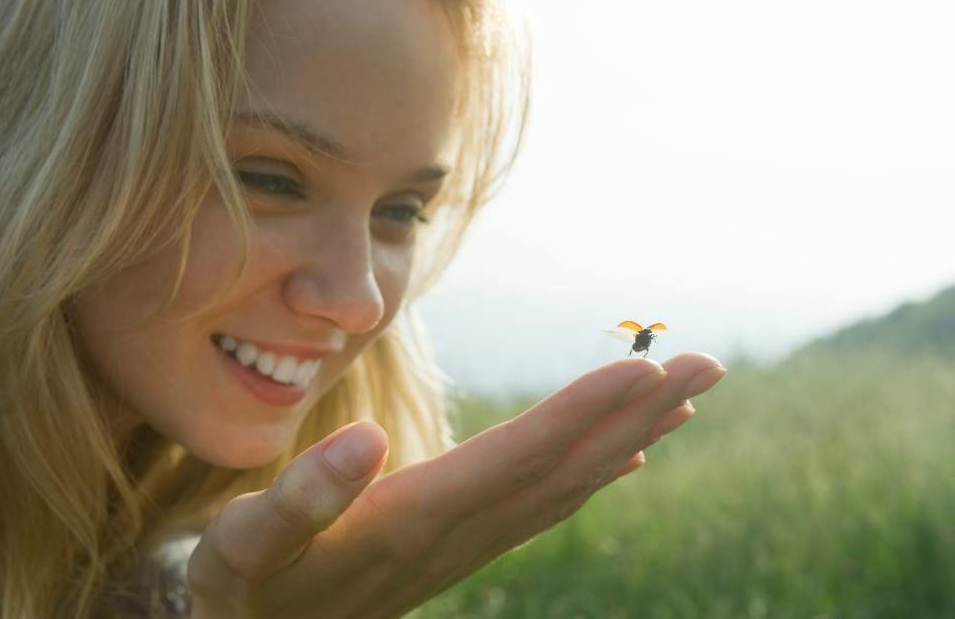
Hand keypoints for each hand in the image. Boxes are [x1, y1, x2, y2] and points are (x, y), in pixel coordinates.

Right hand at [187, 353, 725, 617]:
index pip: (515, 460)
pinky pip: (544, 509)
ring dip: (630, 440)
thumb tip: (361, 441)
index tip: (647, 369)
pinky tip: (627, 459)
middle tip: (709, 364)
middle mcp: (457, 536)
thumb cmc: (245, 589)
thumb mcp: (246, 546)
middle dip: (637, 416)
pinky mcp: (463, 551)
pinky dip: (593, 475)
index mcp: (411, 522)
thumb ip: (300, 500)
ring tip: (688, 398)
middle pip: (564, 470)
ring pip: (565, 489)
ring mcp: (468, 547)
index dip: (581, 413)